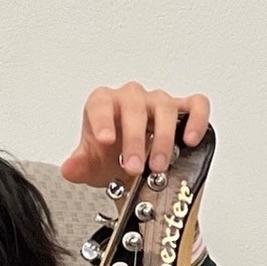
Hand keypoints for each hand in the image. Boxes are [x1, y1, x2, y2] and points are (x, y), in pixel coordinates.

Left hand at [61, 83, 210, 189]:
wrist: (129, 161)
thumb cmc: (109, 154)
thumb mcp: (91, 163)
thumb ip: (80, 165)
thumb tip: (70, 167)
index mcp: (103, 103)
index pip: (101, 103)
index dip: (103, 120)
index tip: (105, 141)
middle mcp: (131, 98)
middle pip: (134, 107)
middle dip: (135, 140)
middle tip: (134, 167)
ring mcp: (157, 102)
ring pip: (165, 107)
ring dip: (163, 137)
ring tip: (159, 164)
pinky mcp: (183, 109)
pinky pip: (195, 104)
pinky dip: (196, 119)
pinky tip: (189, 139)